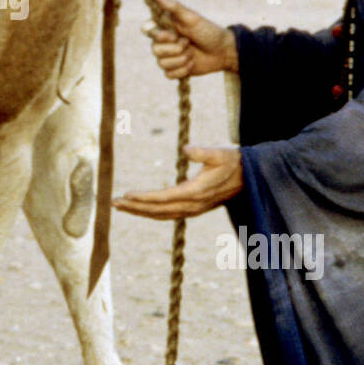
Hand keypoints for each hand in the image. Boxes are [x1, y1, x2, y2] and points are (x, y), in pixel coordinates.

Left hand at [113, 146, 242, 218]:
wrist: (249, 178)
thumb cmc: (232, 162)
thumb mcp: (220, 153)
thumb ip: (203, 152)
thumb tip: (186, 149)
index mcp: (196, 192)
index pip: (164, 198)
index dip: (145, 198)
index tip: (127, 195)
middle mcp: (193, 204)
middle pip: (159, 211)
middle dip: (135, 208)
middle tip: (114, 203)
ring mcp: (193, 209)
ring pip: (162, 215)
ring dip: (141, 212)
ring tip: (122, 206)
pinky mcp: (194, 208)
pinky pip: (169, 214)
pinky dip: (153, 213)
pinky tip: (141, 209)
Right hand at [141, 0, 238, 78]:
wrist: (223, 51)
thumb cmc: (207, 31)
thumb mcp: (192, 18)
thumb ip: (173, 7)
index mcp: (164, 26)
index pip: (146, 29)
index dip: (157, 35)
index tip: (173, 34)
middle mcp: (163, 42)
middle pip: (154, 50)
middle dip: (175, 48)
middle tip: (188, 42)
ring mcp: (168, 57)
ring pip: (162, 63)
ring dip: (181, 59)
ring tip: (192, 53)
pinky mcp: (174, 70)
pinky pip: (169, 74)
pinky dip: (183, 70)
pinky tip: (192, 63)